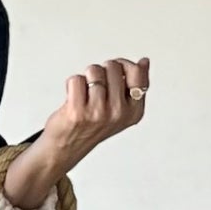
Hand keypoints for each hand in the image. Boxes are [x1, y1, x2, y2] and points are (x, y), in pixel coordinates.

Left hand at [3, 56, 150, 205]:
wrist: (66, 147)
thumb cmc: (92, 126)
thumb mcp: (121, 108)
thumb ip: (135, 85)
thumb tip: (144, 62)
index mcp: (133, 111)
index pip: (137, 73)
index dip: (123, 65)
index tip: (114, 72)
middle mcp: (118, 113)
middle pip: (114, 67)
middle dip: (102, 71)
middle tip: (95, 88)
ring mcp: (99, 112)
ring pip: (94, 71)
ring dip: (86, 78)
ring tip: (84, 94)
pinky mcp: (78, 112)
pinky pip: (76, 80)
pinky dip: (71, 85)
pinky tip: (73, 99)